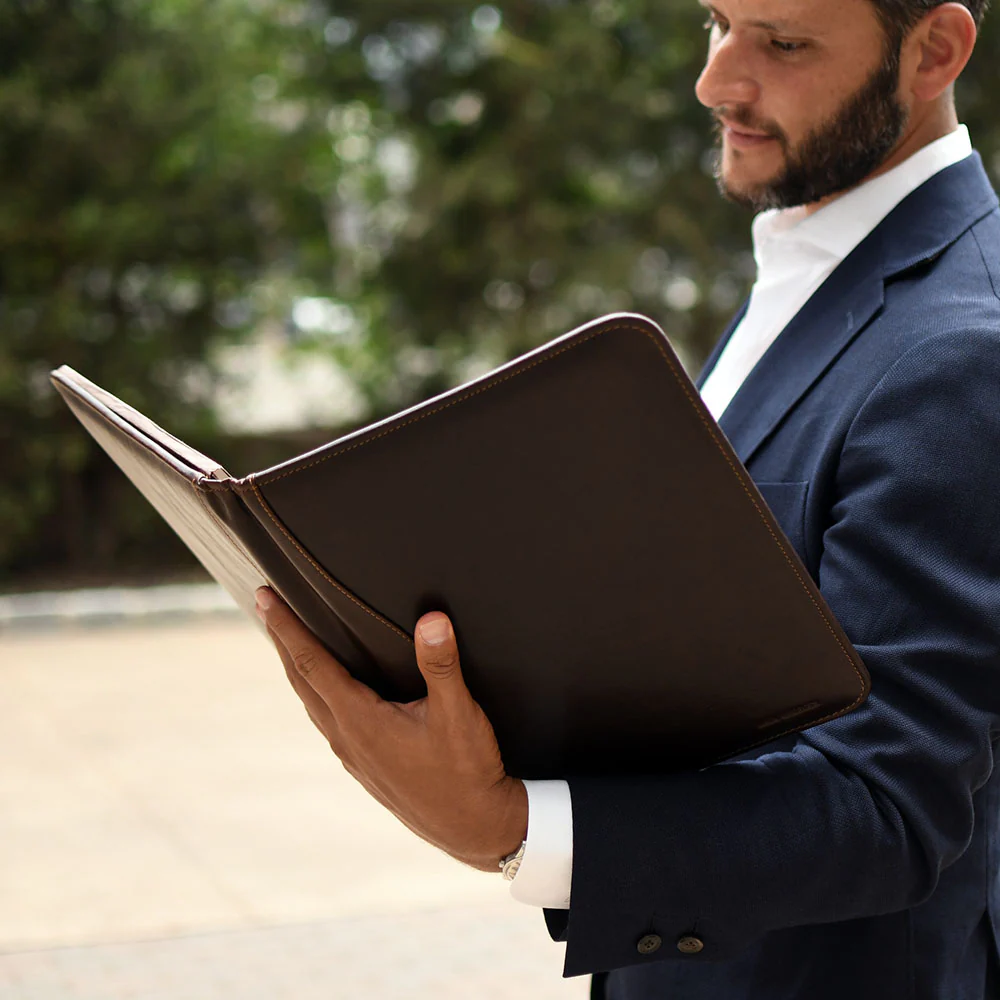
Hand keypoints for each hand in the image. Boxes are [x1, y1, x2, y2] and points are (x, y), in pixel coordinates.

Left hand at [255, 587, 527, 871]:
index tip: (264, 597)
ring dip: (297, 668)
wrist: (475, 828)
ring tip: (289, 642)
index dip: (287, 628)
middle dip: (282, 640)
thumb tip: (432, 620)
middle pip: (302, 680)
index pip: (312, 663)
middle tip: (265, 605)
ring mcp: (354, 756)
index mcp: (360, 720)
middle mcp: (347, 738)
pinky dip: (316, 693)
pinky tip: (328, 692)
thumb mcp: (458, 714)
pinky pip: (328, 720)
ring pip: (312, 703)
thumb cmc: (467, 770)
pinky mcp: (366, 767)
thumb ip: (441, 665)